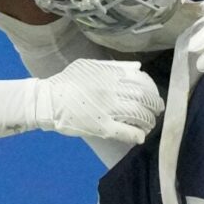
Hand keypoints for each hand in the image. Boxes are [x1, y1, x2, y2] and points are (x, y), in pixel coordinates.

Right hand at [35, 59, 164, 145]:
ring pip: (139, 115)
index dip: (152, 90)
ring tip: (148, 124)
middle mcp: (112, 91)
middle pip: (144, 98)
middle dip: (155, 106)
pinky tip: (140, 137)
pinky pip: (126, 132)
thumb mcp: (89, 66)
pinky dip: (136, 135)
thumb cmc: (67, 82)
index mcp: (110, 75)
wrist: (47, 100)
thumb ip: (114, 66)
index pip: (142, 81)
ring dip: (148, 121)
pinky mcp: (102, 127)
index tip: (153, 95)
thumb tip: (138, 68)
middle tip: (156, 111)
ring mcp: (108, 109)